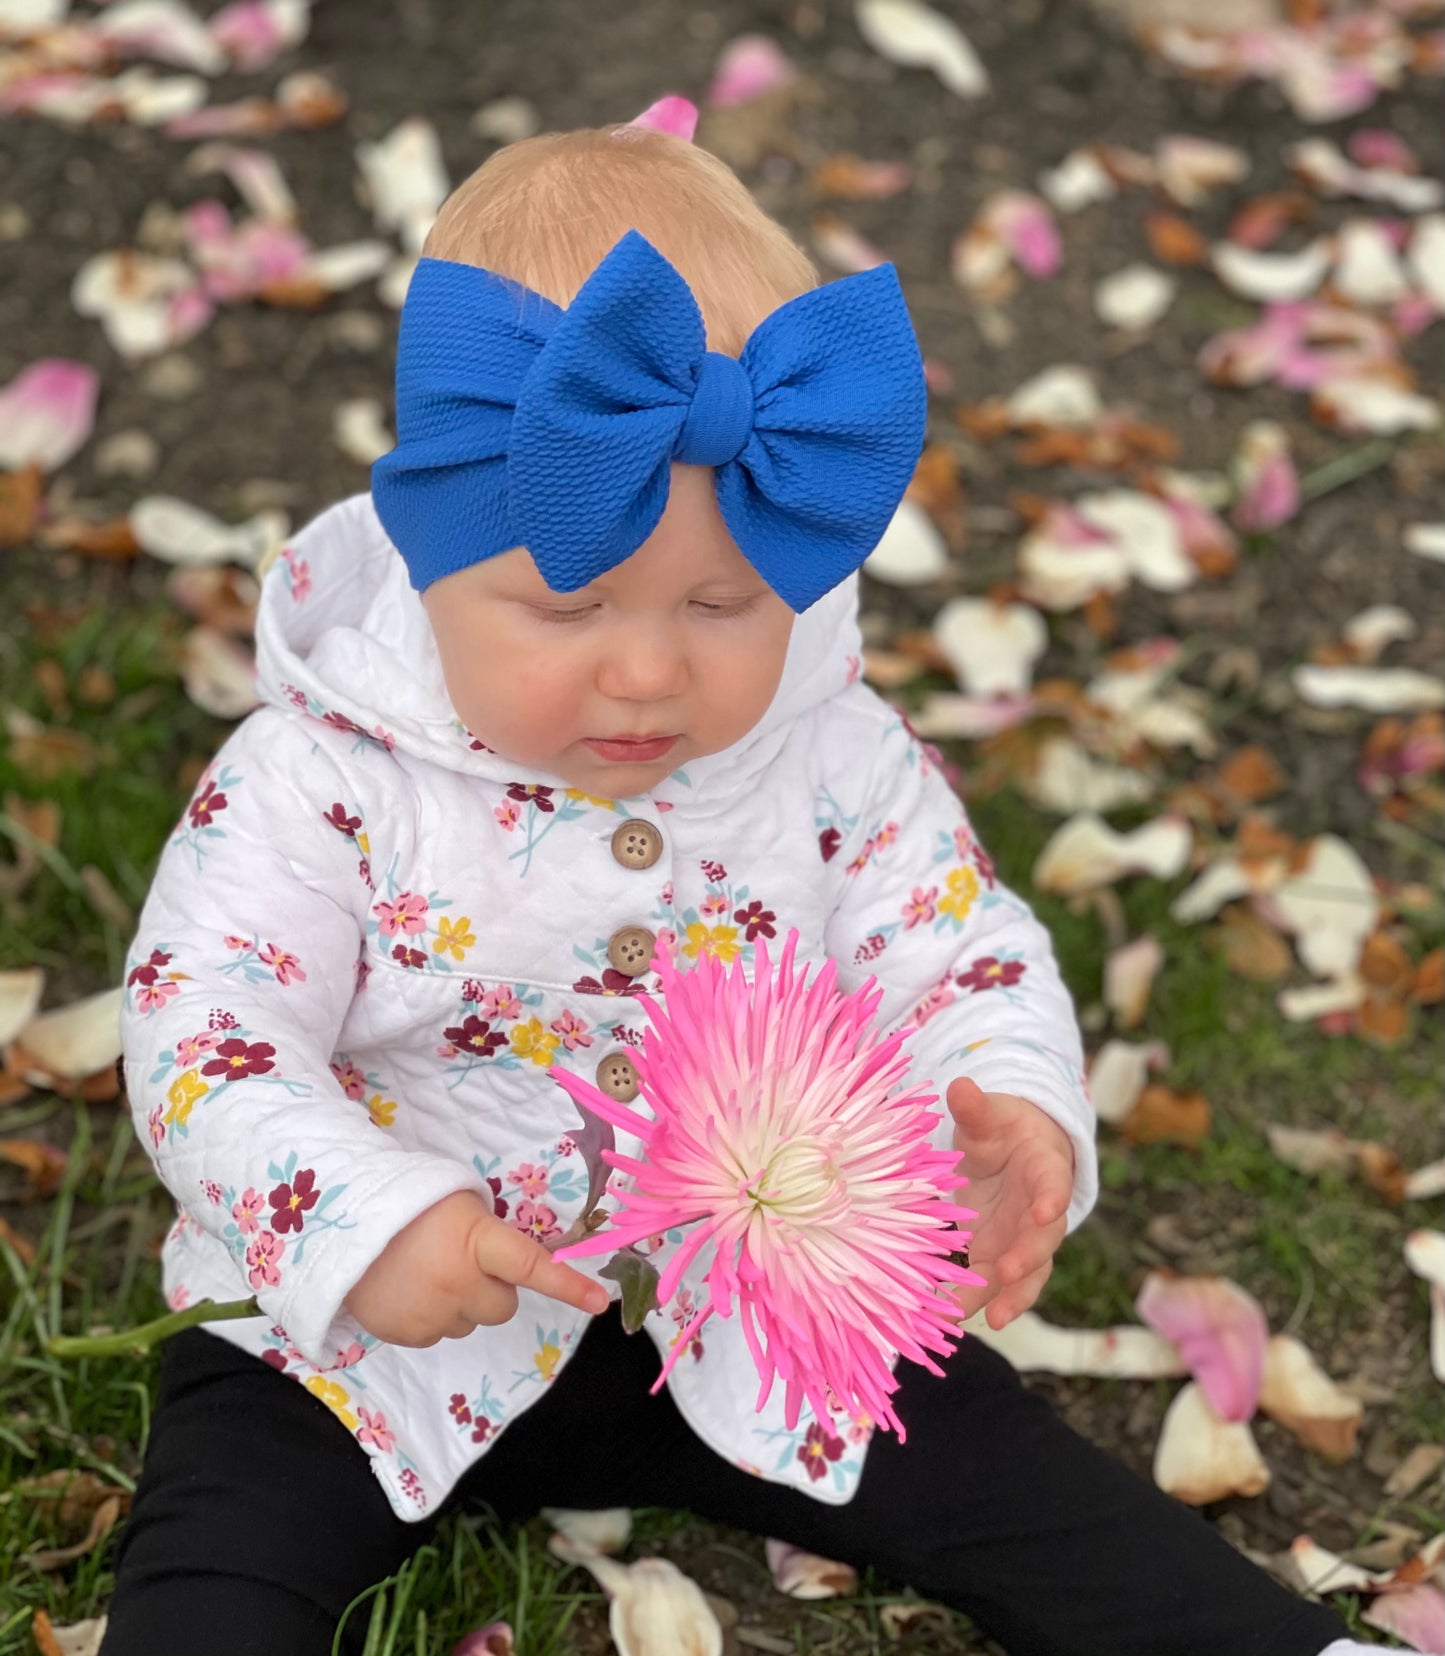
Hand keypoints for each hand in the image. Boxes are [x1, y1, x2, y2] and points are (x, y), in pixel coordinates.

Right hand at [344, 1190, 608, 1346]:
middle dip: (491, 1288)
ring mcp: (431, 1314)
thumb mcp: (460, 1203)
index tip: (600, 1303)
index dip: (568, 1285)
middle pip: (503, 1306)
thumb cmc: (409, 1203)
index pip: (531, 1266)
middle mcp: (458, 1283)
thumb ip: (491, 1234)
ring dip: (460, 1304)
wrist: (340, 1222)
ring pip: (470, 1323)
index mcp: (476, 1241)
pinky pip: (438, 1334)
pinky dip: (431, 1316)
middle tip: (460, 1261)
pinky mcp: (406, 1335)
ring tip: (426, 1271)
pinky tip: (408, 1288)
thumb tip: (517, 1265)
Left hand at [945, 1078, 1073, 1330]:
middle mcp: (1041, 1211)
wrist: (1014, 1154)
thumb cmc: (1003, 1131)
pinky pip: (1001, 1285)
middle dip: (1028, 1256)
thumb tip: (959, 1085)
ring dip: (1013, 1295)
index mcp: (1045, 1168)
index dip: (1050, 1197)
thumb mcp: (989, 1117)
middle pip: (1043, 1238)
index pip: (1053, 1183)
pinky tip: (961, 1316)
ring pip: (1029, 1272)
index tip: (1043, 1210)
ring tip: (995, 1317)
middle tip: (1009, 1271)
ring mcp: (1025, 1239)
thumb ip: (975, 1108)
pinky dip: (986, 1301)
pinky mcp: (1005, 1258)